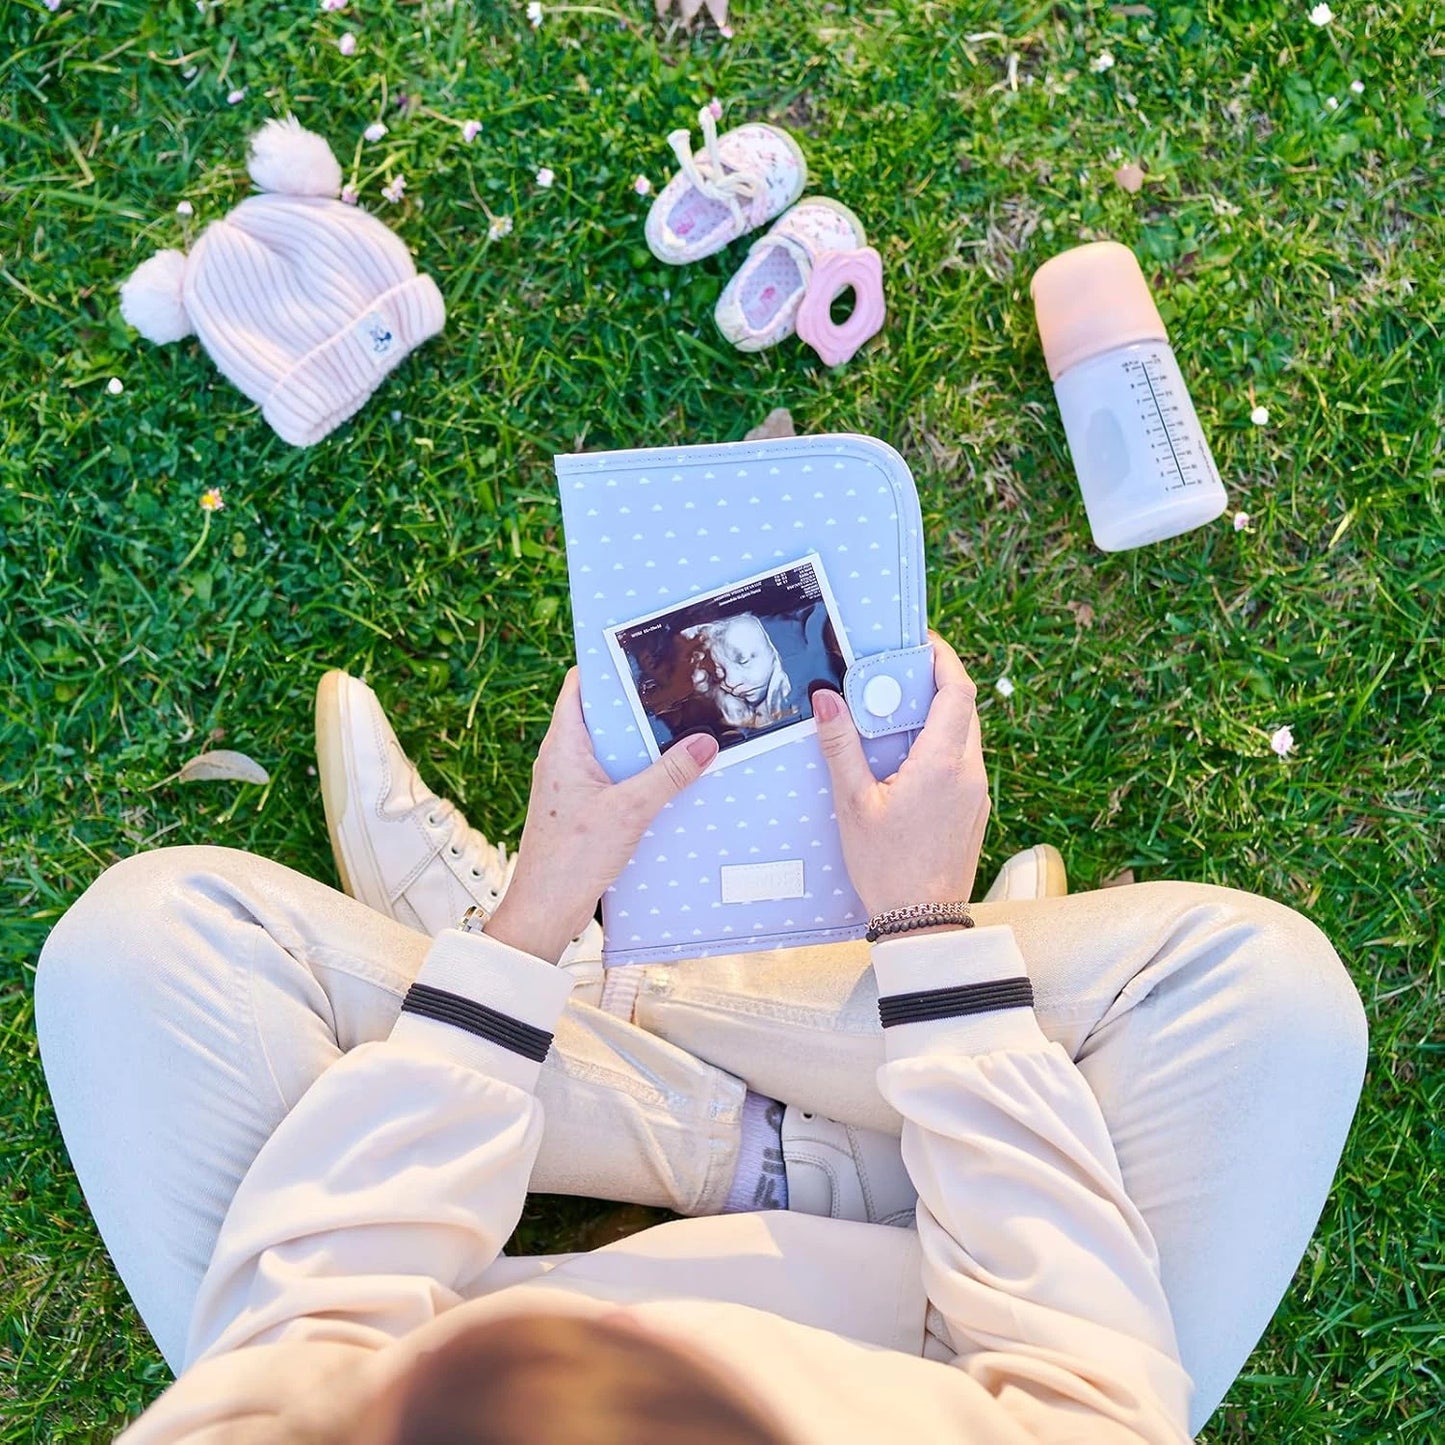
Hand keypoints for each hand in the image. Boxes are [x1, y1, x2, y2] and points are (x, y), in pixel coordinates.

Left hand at [483, 669, 718, 962]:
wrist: (546, 908)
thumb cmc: (572, 857)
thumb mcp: (629, 810)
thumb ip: (669, 774)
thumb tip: (706, 742)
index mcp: (563, 745)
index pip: (580, 685)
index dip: (607, 664)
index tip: (643, 651)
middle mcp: (563, 758)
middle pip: (603, 715)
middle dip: (639, 705)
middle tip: (679, 691)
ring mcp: (572, 783)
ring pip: (612, 748)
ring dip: (643, 744)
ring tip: (684, 730)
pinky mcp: (583, 807)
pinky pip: (615, 776)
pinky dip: (639, 772)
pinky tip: (670, 779)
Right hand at [811, 631, 989, 919]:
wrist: (922, 921)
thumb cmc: (886, 867)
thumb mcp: (854, 804)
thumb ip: (841, 747)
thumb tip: (827, 698)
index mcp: (943, 764)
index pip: (958, 691)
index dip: (943, 658)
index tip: (920, 642)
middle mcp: (969, 772)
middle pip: (964, 708)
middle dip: (935, 683)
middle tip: (897, 673)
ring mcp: (976, 792)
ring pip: (965, 734)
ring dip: (937, 715)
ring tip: (895, 712)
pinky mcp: (974, 809)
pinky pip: (962, 761)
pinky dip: (939, 744)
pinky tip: (906, 757)